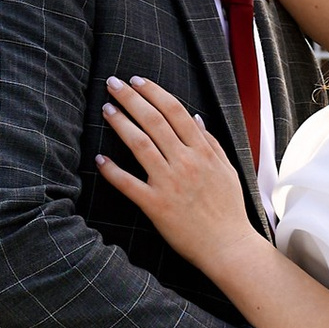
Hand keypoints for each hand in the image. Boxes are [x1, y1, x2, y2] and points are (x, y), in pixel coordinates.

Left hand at [96, 77, 254, 265]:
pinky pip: (128, 184)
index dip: (153, 92)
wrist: (228, 246)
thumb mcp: (227, 171)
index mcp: (203, 152)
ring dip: (120, 123)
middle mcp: (185, 163)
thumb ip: (212, 143)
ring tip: (106, 109)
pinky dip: (112, 170)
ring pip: (140, 144)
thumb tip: (196, 119)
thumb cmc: (229, 210)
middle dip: (131, 98)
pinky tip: (99, 158)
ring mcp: (169, 183)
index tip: (136, 81)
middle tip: (112, 83)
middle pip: (153, 120)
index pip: (175, 111)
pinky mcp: (155, 205)